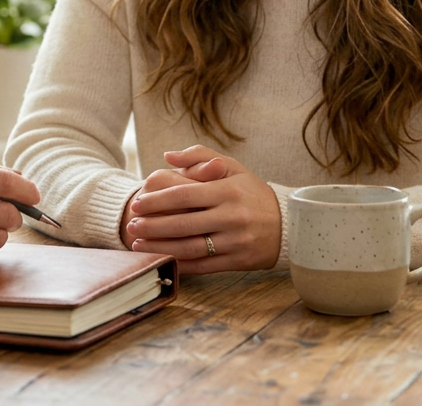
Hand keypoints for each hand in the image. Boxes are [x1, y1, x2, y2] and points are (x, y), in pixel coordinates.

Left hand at [125, 145, 279, 273]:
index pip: (184, 195)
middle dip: (153, 226)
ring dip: (161, 247)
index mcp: (227, 191)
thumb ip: (199, 156)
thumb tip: (167, 155)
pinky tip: (162, 259)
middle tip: (131, 225)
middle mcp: (232, 216)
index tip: (137, 204)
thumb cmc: (252, 192)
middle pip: (183, 223)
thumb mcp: (232, 167)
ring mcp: (236, 241)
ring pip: (190, 247)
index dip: (157, 201)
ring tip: (139, 244)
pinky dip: (181, 264)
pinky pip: (204, 265)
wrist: (289, 224)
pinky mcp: (239, 261)